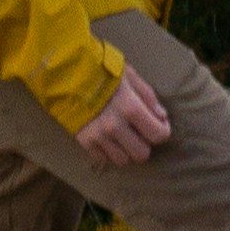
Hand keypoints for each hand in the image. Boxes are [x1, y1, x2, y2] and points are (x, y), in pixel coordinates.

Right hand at [73, 55, 173, 173]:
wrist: (66, 72)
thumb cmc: (102, 70)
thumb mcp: (130, 75)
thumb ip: (148, 97)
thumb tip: (162, 117)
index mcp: (130, 107)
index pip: (158, 135)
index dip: (163, 130)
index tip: (159, 124)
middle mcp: (115, 126)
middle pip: (141, 154)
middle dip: (144, 143)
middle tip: (139, 131)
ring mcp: (99, 136)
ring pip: (123, 160)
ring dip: (126, 150)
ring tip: (122, 135)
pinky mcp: (84, 142)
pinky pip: (103, 159)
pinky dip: (108, 152)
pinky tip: (107, 138)